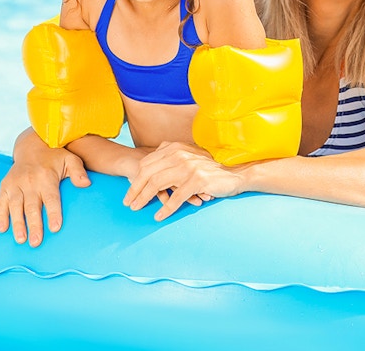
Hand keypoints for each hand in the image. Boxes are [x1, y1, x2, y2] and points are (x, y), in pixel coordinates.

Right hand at [0, 138, 90, 246]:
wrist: (31, 146)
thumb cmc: (55, 157)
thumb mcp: (70, 159)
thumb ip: (78, 172)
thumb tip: (86, 184)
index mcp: (46, 177)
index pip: (51, 199)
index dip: (53, 213)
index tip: (55, 228)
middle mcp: (29, 181)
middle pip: (32, 206)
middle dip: (34, 225)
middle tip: (36, 242)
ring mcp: (15, 184)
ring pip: (15, 206)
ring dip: (17, 224)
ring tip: (21, 239)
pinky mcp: (4, 186)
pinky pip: (1, 202)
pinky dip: (1, 216)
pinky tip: (3, 229)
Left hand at [124, 141, 242, 220]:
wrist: (235, 173)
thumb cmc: (210, 170)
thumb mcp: (189, 158)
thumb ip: (171, 158)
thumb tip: (150, 168)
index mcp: (175, 148)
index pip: (147, 163)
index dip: (135, 179)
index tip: (129, 192)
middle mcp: (180, 154)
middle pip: (148, 173)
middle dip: (135, 189)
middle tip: (128, 203)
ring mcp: (188, 167)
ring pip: (158, 184)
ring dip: (145, 198)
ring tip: (137, 208)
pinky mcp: (197, 180)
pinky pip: (176, 197)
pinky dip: (165, 208)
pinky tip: (159, 216)